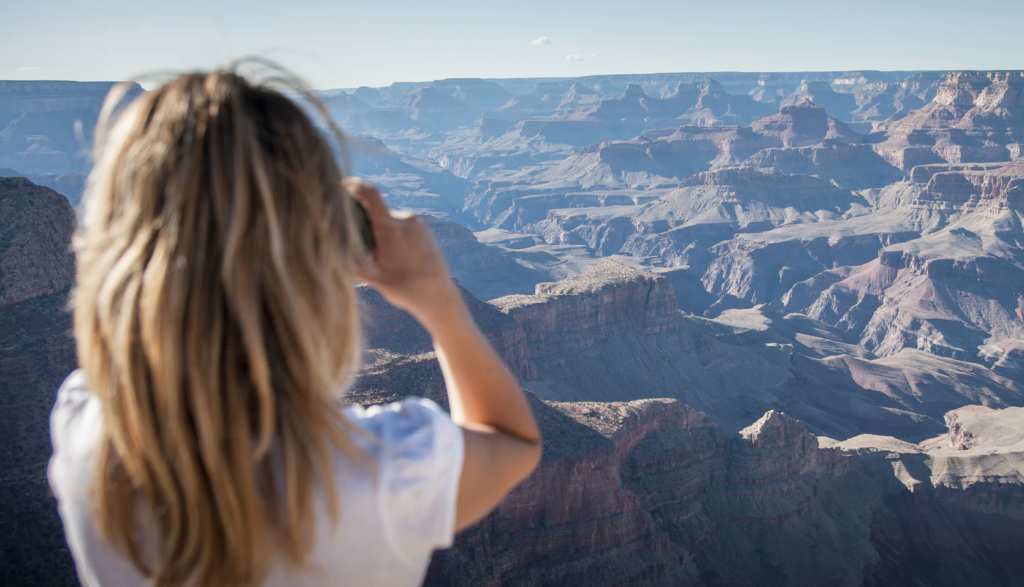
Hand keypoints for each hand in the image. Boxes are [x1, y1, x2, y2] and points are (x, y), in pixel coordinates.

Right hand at [346, 178, 464, 328]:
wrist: (440, 297)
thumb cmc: (405, 290)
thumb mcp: (373, 279)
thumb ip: (350, 263)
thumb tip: (329, 253)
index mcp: (390, 228)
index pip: (369, 194)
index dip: (354, 185)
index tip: (343, 184)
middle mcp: (405, 220)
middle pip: (377, 214)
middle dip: (368, 228)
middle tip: (369, 252)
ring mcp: (417, 224)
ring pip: (390, 222)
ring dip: (382, 235)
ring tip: (387, 261)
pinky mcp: (425, 231)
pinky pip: (403, 228)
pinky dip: (395, 238)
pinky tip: (399, 260)